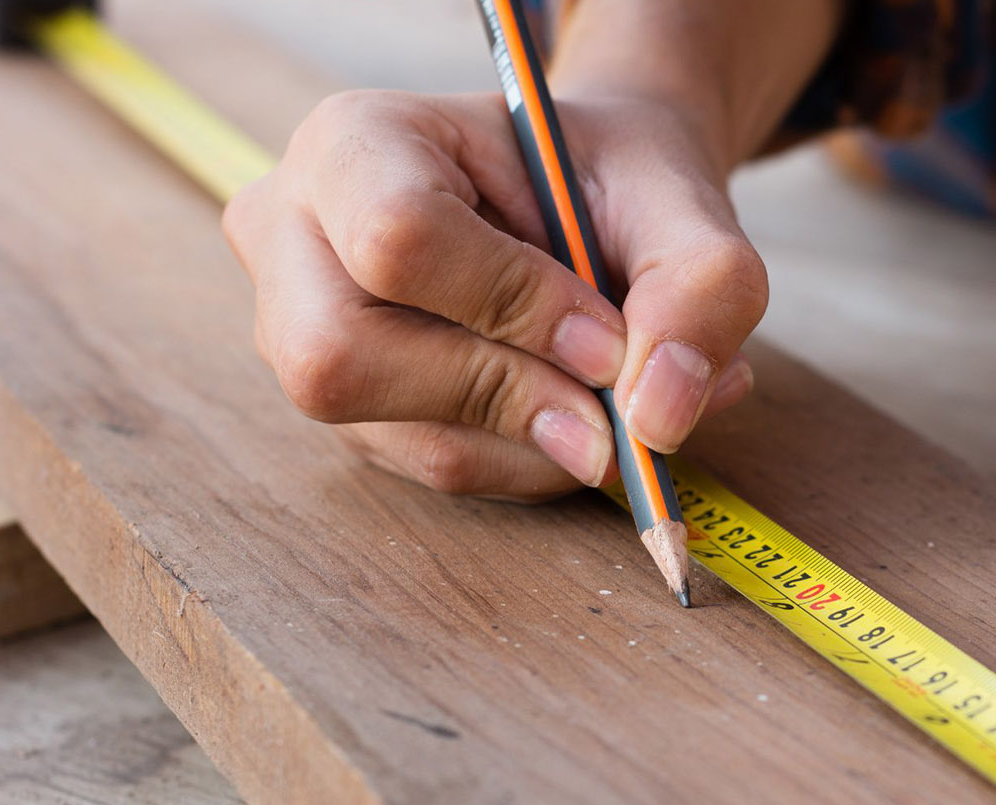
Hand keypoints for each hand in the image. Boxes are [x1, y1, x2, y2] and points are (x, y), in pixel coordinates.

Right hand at [224, 89, 765, 500]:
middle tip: (614, 403)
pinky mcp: (353, 411)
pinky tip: (587, 417)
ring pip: (403, 437)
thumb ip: (699, 285)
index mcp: (354, 143)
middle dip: (508, 396)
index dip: (514, 305)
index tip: (608, 336)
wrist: (598, 200)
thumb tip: (656, 417)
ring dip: (543, 442)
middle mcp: (295, 238)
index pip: (397, 239)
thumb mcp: (681, 200)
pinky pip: (440, 471)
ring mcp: (301, 333)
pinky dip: (538, 462)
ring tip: (626, 400)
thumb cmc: (617, 183)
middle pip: (343, 359)